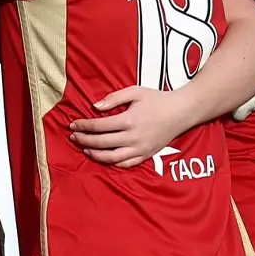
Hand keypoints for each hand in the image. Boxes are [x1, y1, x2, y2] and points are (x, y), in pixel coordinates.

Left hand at [70, 86, 197, 167]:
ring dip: (95, 154)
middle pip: (101, 142)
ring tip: (85, 149)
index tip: (73, 124)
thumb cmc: (157, 99)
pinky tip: (103, 158)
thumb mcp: (135, 92)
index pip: (99, 126)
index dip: (83, 126)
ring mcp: (140, 148)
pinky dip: (112, 163)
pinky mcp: (146, 155)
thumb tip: (95, 107)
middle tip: (73, 137)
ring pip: (111, 157)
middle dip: (84, 140)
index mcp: (129, 120)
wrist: (181, 112)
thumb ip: (114, 98)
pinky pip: (126, 164)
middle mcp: (133, 137)